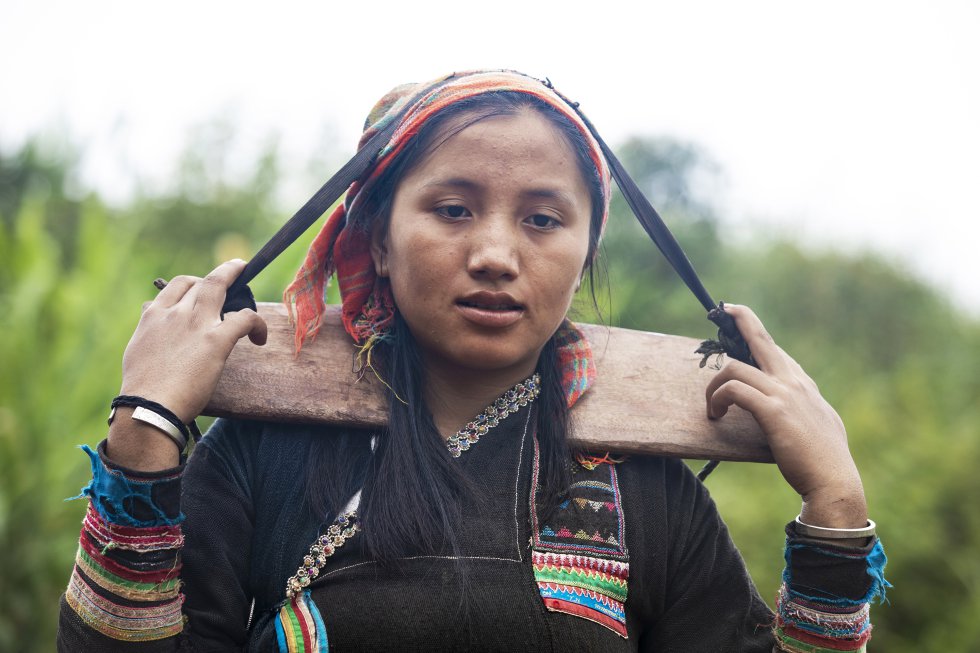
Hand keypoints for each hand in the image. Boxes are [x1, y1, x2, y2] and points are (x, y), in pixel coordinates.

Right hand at [108, 260, 266, 469]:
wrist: (147, 407)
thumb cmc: (142, 386)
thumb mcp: (137, 348)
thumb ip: (148, 328)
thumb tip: (149, 310)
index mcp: (154, 316)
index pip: (177, 286)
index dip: (195, 283)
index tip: (205, 286)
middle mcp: (175, 313)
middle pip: (202, 282)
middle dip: (221, 276)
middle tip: (234, 272)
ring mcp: (196, 324)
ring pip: (220, 287)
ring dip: (236, 278)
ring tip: (247, 278)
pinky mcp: (216, 340)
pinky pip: (245, 318)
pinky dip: (257, 323)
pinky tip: (259, 337)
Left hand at [704, 304, 866, 529]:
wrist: (835, 482)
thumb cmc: (824, 461)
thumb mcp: (819, 425)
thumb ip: (804, 410)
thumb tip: (794, 409)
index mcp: (803, 385)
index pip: (775, 351)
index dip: (755, 335)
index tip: (740, 322)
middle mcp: (794, 382)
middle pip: (762, 339)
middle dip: (742, 320)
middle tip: (726, 310)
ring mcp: (785, 393)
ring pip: (736, 367)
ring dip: (714, 385)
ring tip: (711, 407)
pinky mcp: (773, 410)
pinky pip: (734, 389)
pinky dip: (718, 398)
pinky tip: (715, 414)